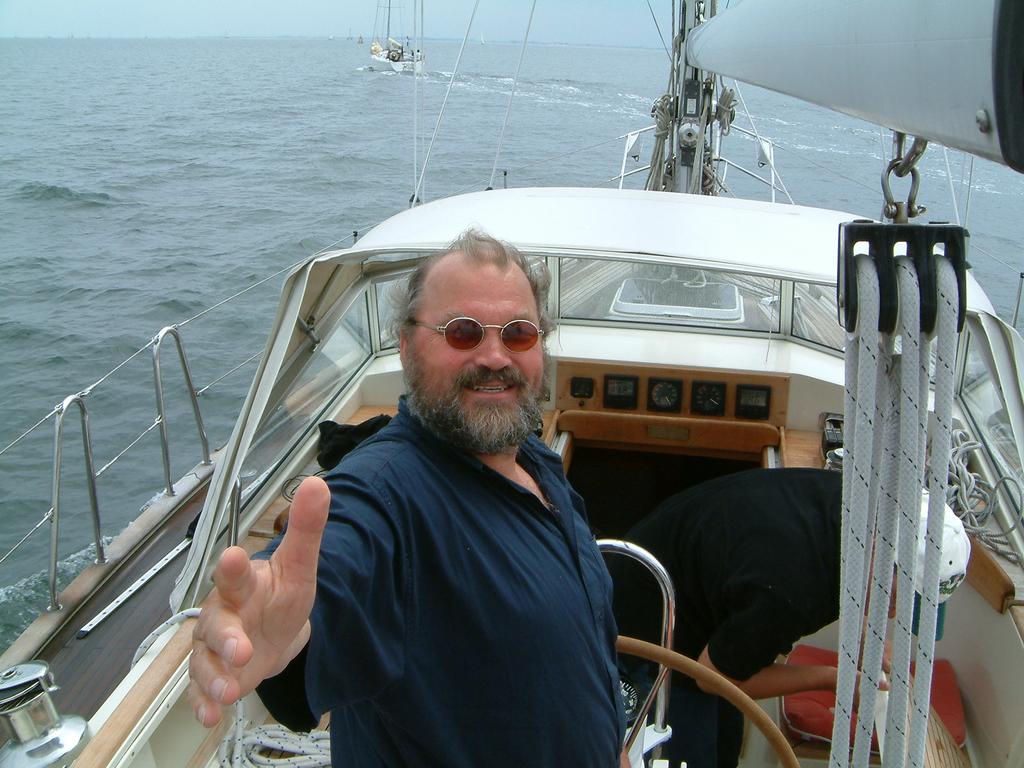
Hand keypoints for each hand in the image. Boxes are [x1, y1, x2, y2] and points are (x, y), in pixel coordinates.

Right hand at [188, 476, 329, 726]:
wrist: (273, 633)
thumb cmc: (278, 595)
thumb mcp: (300, 565)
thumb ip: (307, 528)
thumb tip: (318, 482)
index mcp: (241, 585)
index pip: (234, 574)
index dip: (232, 567)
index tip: (233, 557)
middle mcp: (221, 615)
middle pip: (215, 624)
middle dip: (225, 636)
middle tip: (241, 647)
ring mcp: (213, 648)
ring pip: (204, 662)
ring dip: (214, 677)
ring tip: (228, 691)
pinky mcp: (213, 677)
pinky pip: (201, 691)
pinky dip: (203, 703)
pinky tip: (212, 714)